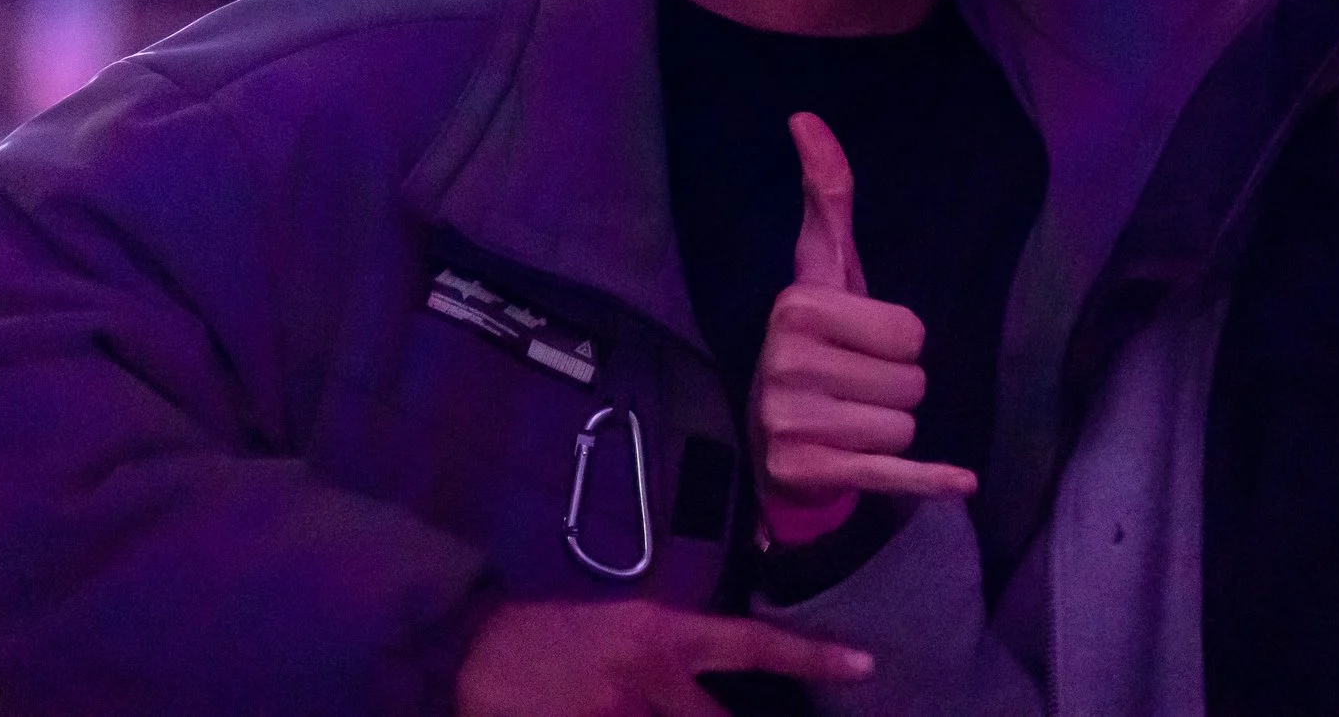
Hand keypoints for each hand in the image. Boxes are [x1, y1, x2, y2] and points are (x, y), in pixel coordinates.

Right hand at [455, 598, 870, 716]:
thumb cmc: (555, 632)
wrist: (473, 649)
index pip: (753, 647)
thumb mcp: (626, 628)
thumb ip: (676, 660)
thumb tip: (712, 697)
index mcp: (664, 636)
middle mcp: (650, 679)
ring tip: (646, 710)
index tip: (865, 666)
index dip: (812, 657)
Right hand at [749, 113, 975, 548]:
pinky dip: (931, 480)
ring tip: (851, 419)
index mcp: (795, 307)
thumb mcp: (822, 271)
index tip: (859, 343)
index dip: (898, 339)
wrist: (772, 439)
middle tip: (855, 386)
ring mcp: (793, 424)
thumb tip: (807, 117)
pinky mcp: (811, 473)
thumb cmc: (816, 343)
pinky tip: (963, 482)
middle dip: (897, 385)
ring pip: (908, 425)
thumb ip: (827, 198)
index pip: (909, 329)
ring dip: (893, 427)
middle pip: (913, 381)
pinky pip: (896, 473)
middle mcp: (785, 364)